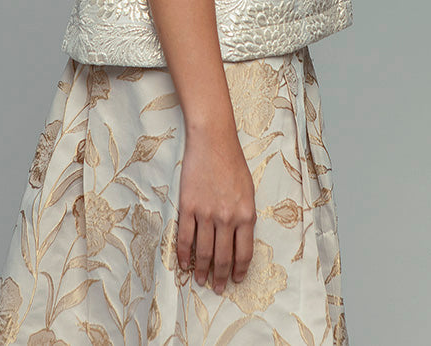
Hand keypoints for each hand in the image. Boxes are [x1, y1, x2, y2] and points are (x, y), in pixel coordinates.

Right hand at [176, 122, 256, 293]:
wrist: (213, 141)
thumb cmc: (232, 163)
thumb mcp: (248, 191)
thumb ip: (244, 217)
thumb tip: (238, 241)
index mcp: (246, 214)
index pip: (244, 253)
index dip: (239, 270)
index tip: (235, 280)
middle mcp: (227, 218)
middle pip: (223, 257)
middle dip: (220, 277)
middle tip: (217, 288)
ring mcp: (206, 214)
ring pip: (204, 252)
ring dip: (202, 270)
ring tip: (201, 280)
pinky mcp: (188, 207)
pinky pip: (185, 238)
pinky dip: (183, 254)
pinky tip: (183, 264)